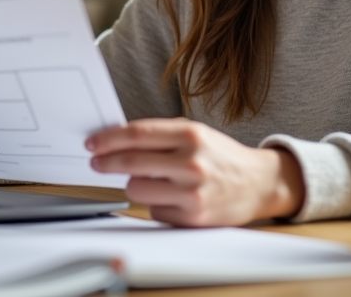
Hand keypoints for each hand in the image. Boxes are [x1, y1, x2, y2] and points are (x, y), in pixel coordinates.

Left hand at [86, 118, 304, 225]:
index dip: (109, 139)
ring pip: (137, 189)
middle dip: (106, 162)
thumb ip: (160, 135)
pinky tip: (174, 198)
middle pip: (131, 162)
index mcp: (190, 135)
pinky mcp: (192, 217)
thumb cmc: (221, 156)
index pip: (137, 134)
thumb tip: (117, 139)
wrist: (258, 183)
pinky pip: (154, 210)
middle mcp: (191, 162)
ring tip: (152, 180)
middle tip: (96, 162)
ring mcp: (191, 192)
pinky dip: (157, 204)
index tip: (93, 143)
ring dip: (136, 184)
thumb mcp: (196, 134)